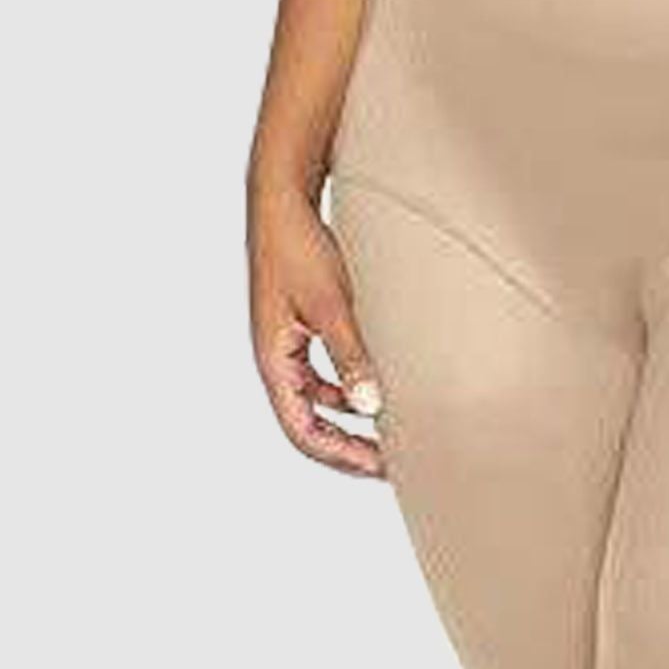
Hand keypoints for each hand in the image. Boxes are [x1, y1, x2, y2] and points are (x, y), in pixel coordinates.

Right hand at [248, 185, 385, 477]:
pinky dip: (351, 381)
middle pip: (311, 422)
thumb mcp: (330, 304)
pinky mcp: (304, 323)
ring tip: (393, 422)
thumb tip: (370, 407)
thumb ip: (350, 355)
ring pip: (320, 397)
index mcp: (275, 363)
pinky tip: (382, 377)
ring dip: (352, 412)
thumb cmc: (300, 247)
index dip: (342, 456)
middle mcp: (278, 359)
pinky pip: (326, 369)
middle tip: (393, 458)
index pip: (304, 432)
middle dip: (350, 444)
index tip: (381, 468)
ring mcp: (290, 342)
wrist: (283, 200)